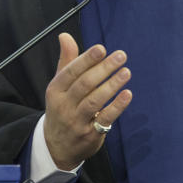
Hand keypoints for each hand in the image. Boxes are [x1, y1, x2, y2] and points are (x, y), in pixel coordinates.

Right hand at [43, 33, 132, 169]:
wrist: (56, 146)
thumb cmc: (62, 108)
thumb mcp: (59, 86)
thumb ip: (66, 61)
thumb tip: (65, 35)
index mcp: (55, 90)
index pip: (71, 72)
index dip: (86, 59)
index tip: (102, 49)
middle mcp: (64, 105)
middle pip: (84, 84)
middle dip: (104, 68)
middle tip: (121, 56)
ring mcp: (76, 121)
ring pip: (94, 101)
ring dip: (112, 85)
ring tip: (126, 72)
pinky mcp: (90, 134)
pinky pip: (105, 118)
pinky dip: (117, 106)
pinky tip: (127, 94)